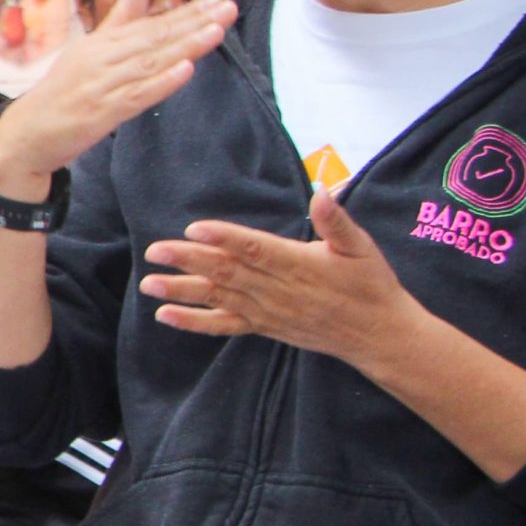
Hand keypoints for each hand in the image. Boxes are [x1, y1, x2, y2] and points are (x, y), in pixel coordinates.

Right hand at [0, 0, 235, 198]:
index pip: (151, 23)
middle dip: (194, 22)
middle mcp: (101, 59)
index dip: (187, 11)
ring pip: (149, 63)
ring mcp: (100, 86)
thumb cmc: (61, 92)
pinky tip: (185, 70)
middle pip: (154, 38)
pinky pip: (136, 96)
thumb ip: (119, 18)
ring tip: (215, 32)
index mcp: (102, 43)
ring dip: (184, 46)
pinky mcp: (100, 114)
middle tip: (228, 7)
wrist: (26, 134)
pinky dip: (161, 83)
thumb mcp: (89, 49)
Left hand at [139, 183, 422, 364]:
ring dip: (182, 291)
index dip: (224, 238)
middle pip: (227, 272)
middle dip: (188, 261)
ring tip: (149, 283)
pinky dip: (194, 322)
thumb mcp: (361, 246)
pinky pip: (223, 325)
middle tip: (154, 251)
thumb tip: (323, 190)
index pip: (254, 248)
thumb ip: (336, 220)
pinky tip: (165, 316)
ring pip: (218, 298)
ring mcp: (266, 311)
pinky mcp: (262, 326)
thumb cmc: (369, 283)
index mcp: (297, 263)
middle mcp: (276, 290)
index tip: (195, 228)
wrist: (377, 334)